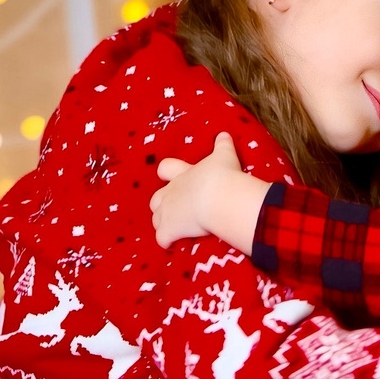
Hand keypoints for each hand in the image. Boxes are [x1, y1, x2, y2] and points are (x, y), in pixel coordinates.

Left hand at [151, 132, 264, 251]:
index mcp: (182, 175)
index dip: (166, 173)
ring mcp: (168, 212)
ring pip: (156, 219)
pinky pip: (161, 239)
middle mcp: (171, 192)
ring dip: (162, 223)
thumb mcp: (224, 156)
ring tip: (174, 229)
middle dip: (161, 204)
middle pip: (155, 199)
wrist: (219, 197)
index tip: (169, 177)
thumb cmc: (222, 175)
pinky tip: (171, 245)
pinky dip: (165, 242)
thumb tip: (224, 133)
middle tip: (175, 209)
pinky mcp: (169, 230)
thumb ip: (223, 145)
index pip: (165, 169)